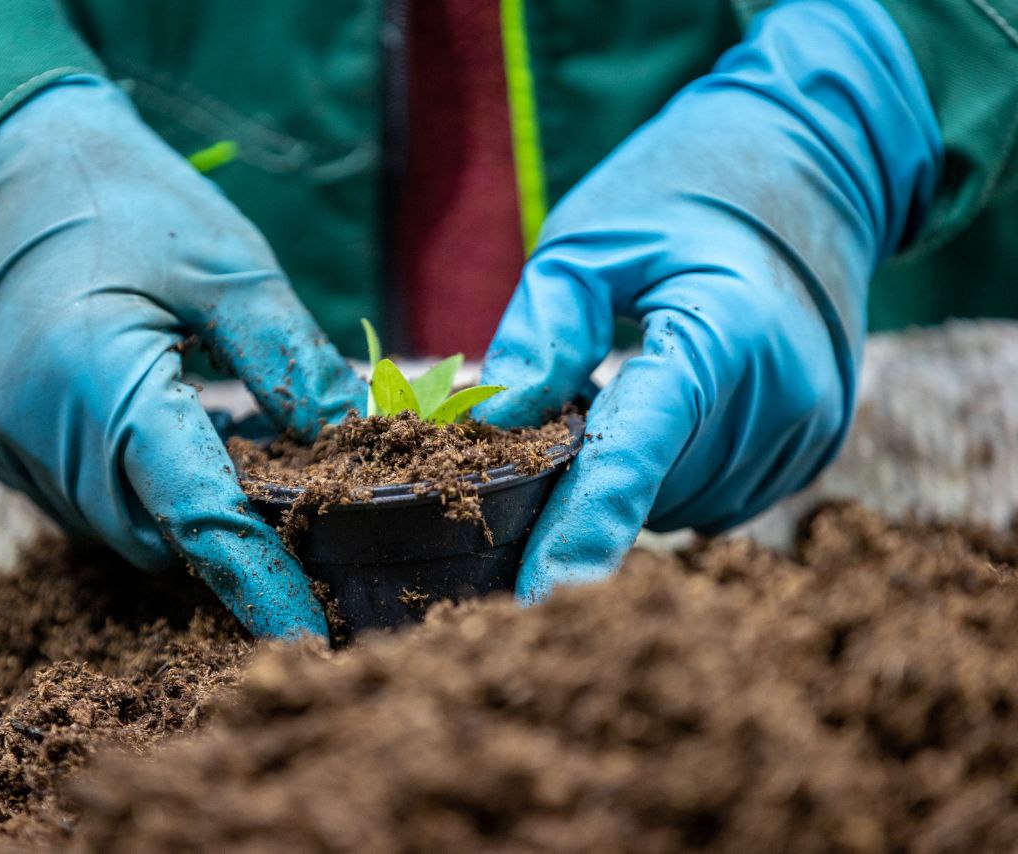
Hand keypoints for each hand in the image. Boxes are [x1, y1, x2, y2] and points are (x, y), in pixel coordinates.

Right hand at [0, 76, 364, 637]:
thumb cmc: (116, 195)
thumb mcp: (223, 261)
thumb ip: (290, 358)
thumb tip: (358, 435)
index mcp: (96, 379)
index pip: (193, 511)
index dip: (256, 580)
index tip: (306, 636)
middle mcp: (36, 432)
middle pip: (156, 534)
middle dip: (229, 536)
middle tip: (300, 504)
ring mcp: (5, 445)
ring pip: (120, 528)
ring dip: (183, 509)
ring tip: (237, 447)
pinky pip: (85, 500)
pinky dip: (140, 488)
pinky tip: (176, 431)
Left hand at [477, 0, 940, 599]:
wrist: (814, 172)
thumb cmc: (685, 193)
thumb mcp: (592, 238)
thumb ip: (542, 331)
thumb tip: (493, 426)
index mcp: (723, 333)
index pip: (635, 456)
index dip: (580, 534)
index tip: (536, 597)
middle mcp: (778, 400)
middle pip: (648, 488)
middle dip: (582, 476)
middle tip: (546, 417)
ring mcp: (803, 434)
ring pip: (675, 502)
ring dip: (628, 471)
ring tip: (619, 389)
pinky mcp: (807, 452)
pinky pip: (707, 496)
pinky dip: (666, 470)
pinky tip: (660, 409)